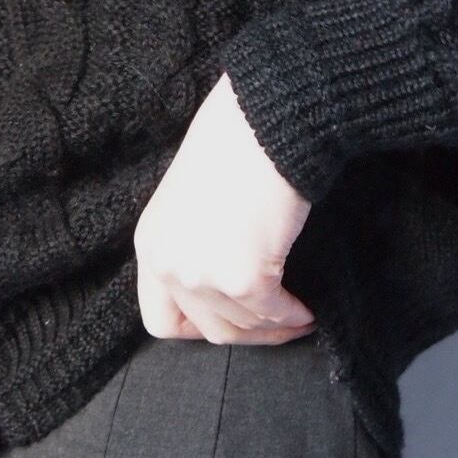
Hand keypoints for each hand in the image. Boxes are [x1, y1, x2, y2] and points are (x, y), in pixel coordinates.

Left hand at [133, 71, 316, 341]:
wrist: (260, 124)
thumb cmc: (233, 144)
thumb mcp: (191, 199)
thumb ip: (194, 240)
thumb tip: (225, 267)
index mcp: (150, 244)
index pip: (160, 318)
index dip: (197, 327)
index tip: (230, 320)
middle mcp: (168, 266)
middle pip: (206, 329)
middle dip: (246, 333)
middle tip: (277, 325)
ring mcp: (202, 276)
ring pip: (242, 327)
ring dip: (273, 327)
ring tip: (298, 316)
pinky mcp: (242, 280)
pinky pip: (272, 312)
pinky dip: (292, 317)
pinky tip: (307, 310)